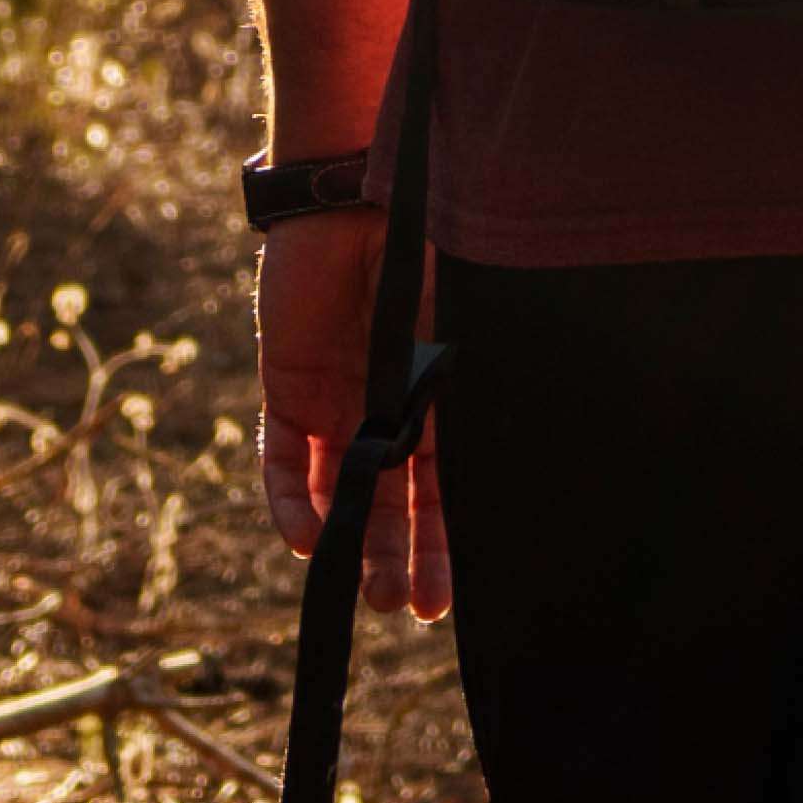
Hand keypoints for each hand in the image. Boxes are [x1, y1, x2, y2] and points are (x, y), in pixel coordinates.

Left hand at [252, 212, 446, 618]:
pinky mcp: (286, 390)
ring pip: (340, 494)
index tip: (444, 605)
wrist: (359, 197)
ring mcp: (335, 404)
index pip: (441, 493)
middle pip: (390, 506)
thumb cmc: (430, 252)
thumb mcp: (467, 327)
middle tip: (402, 604)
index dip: (444, 548)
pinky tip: (304, 541)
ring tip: (363, 592)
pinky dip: (291, 503)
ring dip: (347, 545)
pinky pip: (284, 462)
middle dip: (397, 560)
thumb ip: (471, 391)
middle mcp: (387, 411)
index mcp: (438, 399)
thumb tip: (519, 458)